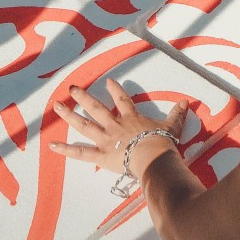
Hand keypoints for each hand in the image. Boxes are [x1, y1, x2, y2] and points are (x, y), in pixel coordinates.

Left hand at [59, 82, 196, 177]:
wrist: (154, 157)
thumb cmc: (163, 143)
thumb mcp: (172, 126)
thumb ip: (177, 114)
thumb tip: (187, 102)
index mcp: (131, 118)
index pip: (122, 101)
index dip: (116, 90)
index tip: (109, 81)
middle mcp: (115, 125)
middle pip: (96, 108)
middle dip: (83, 97)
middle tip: (72, 88)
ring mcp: (106, 139)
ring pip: (84, 125)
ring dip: (69, 114)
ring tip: (57, 105)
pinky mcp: (101, 155)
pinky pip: (80, 153)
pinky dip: (66, 150)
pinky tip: (52, 145)